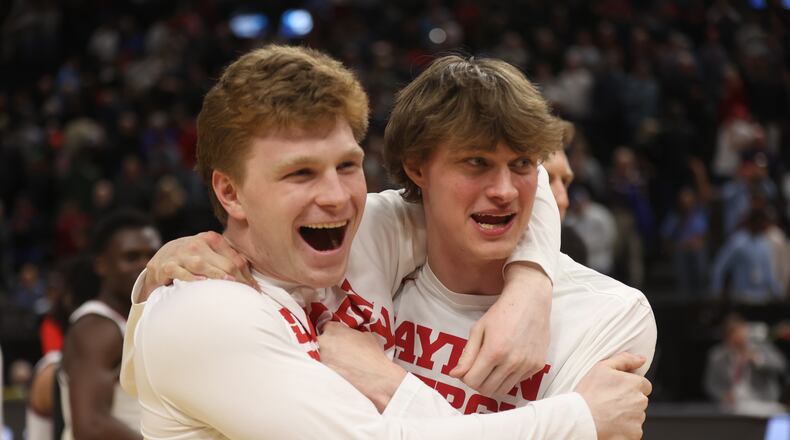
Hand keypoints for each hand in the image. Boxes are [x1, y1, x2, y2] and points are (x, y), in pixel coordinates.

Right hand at [140, 231, 256, 300]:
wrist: (162, 259)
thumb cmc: (193, 259)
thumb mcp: (211, 254)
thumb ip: (229, 261)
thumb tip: (253, 282)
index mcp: (212, 239)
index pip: (234, 259)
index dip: (246, 276)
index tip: (254, 291)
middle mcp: (198, 244)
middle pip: (222, 263)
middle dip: (236, 280)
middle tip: (246, 295)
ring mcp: (182, 254)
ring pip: (202, 265)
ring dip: (216, 276)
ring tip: (229, 284)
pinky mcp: (167, 265)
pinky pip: (180, 272)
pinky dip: (190, 277)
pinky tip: (201, 283)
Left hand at [318, 323, 405, 411]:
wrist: (376, 378)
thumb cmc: (373, 356)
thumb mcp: (365, 336)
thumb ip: (352, 332)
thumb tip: (350, 336)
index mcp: (332, 330)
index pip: (325, 326)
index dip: (332, 332)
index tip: (336, 337)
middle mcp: (323, 342)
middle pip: (319, 340)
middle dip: (326, 344)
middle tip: (336, 350)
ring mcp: (320, 359)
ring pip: (318, 354)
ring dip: (325, 357)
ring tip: (337, 363)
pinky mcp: (321, 373)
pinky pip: (320, 368)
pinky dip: (327, 369)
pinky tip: (336, 371)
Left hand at [449, 262, 550, 395]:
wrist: (530, 301)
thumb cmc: (501, 312)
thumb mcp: (478, 329)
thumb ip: (467, 355)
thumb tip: (454, 375)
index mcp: (494, 351)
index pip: (472, 381)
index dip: (466, 377)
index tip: (468, 368)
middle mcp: (512, 362)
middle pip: (487, 390)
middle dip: (478, 382)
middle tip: (478, 369)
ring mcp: (527, 365)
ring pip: (503, 390)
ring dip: (493, 383)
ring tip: (492, 366)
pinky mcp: (538, 365)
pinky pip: (518, 382)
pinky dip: (509, 377)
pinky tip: (509, 360)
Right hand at [575, 352, 651, 439]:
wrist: (581, 419)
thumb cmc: (589, 393)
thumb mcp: (602, 367)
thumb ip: (624, 360)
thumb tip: (641, 359)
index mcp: (635, 384)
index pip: (644, 385)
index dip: (630, 386)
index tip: (617, 390)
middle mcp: (640, 401)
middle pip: (640, 400)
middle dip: (629, 401)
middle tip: (609, 402)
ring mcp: (638, 419)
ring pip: (637, 416)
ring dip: (627, 415)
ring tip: (608, 413)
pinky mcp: (634, 434)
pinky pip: (633, 430)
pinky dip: (624, 429)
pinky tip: (610, 424)